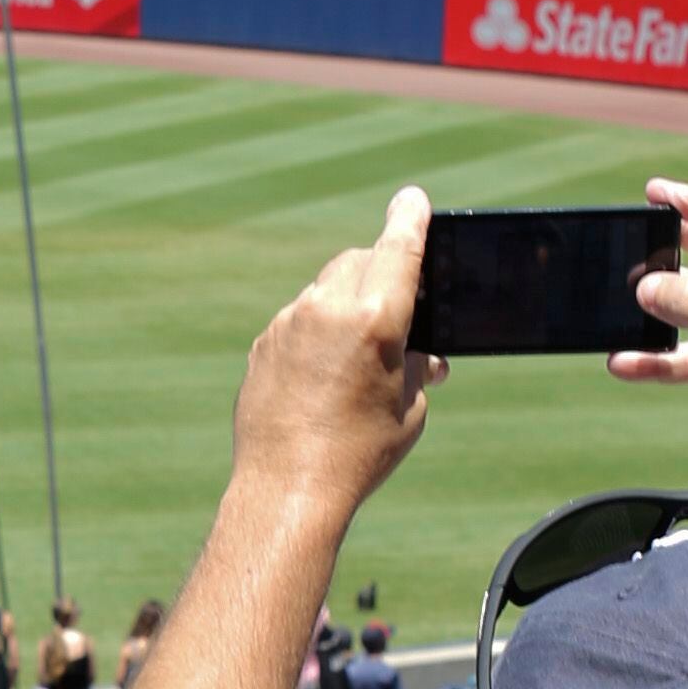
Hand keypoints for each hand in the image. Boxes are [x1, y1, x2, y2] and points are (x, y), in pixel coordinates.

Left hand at [228, 188, 443, 534]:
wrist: (286, 489)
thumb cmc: (359, 454)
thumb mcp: (408, 408)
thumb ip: (418, 366)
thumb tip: (424, 354)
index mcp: (375, 319)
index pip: (399, 248)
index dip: (411, 220)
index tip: (413, 199)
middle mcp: (327, 310)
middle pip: (360, 261)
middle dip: (381, 271)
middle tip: (399, 304)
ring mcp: (288, 324)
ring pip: (326, 289)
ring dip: (347, 302)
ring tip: (361, 353)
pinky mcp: (263, 344)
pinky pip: (298, 320)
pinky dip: (317, 330)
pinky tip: (324, 374)